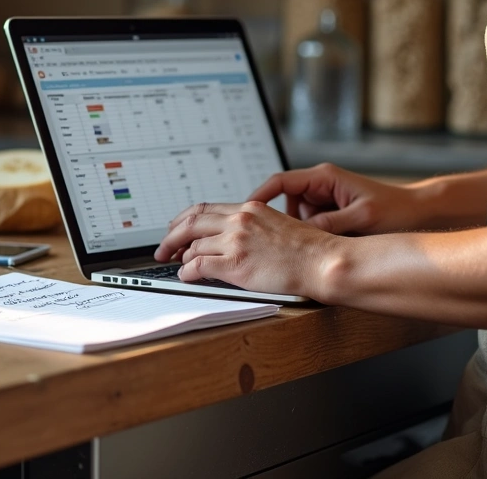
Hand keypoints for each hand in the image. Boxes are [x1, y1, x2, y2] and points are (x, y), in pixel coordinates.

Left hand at [154, 201, 344, 298]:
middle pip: (190, 222)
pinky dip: (186, 272)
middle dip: (171, 236)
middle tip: (162, 248)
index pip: (205, 208)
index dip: (184, 220)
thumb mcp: (277, 224)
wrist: (324, 262)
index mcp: (249, 209)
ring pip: (193, 245)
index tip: (176, 228)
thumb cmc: (308, 250)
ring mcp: (236, 241)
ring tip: (177, 265)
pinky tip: (185, 276)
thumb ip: (253, 226)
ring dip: (181, 257)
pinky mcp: (236, 264)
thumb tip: (232, 236)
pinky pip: (198, 266)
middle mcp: (239, 221)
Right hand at [246, 163, 423, 235]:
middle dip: (283, 224)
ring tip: (319, 246)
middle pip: (284, 203)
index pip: (280, 182)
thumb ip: (330, 223)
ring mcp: (324, 200)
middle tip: (282, 243)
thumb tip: (302, 234)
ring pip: (295, 218)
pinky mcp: (330, 214)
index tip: (246, 212)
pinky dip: (312, 238)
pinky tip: (325, 248)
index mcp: (324, 177)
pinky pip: (309, 226)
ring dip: (302, 234)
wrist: (420, 213)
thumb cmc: (396, 209)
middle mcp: (321, 186)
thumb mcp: (361, 217)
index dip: (259, 196)